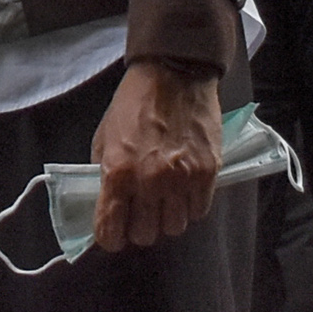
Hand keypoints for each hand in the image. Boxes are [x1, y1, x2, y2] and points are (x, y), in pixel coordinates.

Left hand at [87, 57, 223, 251]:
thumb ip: (105, 174)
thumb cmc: (134, 103)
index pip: (111, 231)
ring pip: (174, 228)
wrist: (174, 73)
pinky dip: (190, 206)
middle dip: (140, 226)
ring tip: (165, 198)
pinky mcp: (208, 174)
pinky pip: (198, 212)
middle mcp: (150, 182)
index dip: (110, 238)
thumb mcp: (105, 136)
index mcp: (118, 172)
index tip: (114, 234)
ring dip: (167, 217)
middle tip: (141, 211)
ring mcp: (182, 180)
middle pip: (145, 235)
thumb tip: (107, 206)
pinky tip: (184, 189)